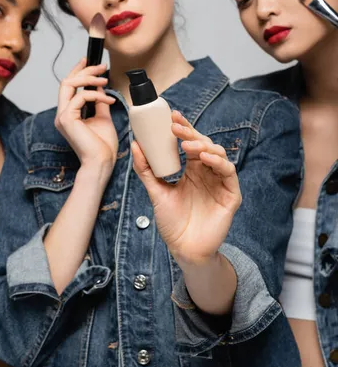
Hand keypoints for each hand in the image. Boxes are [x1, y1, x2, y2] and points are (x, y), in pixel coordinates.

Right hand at [54, 58, 117, 170]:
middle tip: (101, 67)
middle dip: (84, 70)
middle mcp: (62, 114)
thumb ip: (99, 102)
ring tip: (105, 80)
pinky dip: (96, 95)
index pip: (69, 87)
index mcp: (69, 114)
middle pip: (67, 82)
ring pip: (69, 85)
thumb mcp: (103, 118)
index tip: (90, 61)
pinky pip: (80, 97)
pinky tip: (108, 99)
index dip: (78, 70)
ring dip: (89, 79)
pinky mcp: (67, 119)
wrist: (101, 162)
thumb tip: (100, 88)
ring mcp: (62, 117)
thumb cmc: (102, 146)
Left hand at [132, 110, 241, 268]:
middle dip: (190, 133)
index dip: (183, 128)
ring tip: (187, 144)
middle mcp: (207, 173)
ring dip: (203, 145)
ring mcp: (220, 183)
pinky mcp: (231, 195)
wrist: (184, 250)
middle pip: (203, 145)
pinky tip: (204, 158)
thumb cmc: (172, 223)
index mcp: (192, 170)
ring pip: (218, 154)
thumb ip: (146, 170)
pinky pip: (228, 172)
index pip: (189, 143)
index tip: (171, 116)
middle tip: (175, 126)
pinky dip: (218, 162)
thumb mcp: (156, 192)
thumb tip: (135, 145)